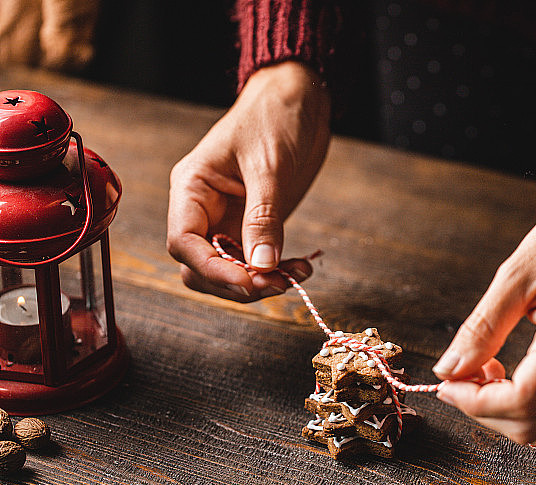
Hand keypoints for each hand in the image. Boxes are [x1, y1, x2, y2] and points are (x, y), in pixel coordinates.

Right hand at [167, 61, 330, 300]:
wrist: (298, 98)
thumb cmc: (274, 117)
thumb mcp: (269, 166)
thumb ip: (263, 217)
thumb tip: (260, 266)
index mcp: (192, 188)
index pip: (183, 243)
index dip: (212, 269)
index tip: (248, 281)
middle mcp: (204, 209)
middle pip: (201, 267)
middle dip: (236, 282)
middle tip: (278, 283)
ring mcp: (228, 219)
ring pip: (228, 271)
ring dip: (259, 282)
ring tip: (296, 275)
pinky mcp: (254, 225)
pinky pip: (255, 262)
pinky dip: (275, 271)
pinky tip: (299, 267)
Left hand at [432, 187, 535, 444]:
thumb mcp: (514, 275)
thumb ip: (481, 328)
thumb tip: (448, 369)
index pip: (524, 399)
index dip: (476, 402)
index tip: (446, 384)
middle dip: (487, 412)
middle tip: (459, 377)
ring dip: (505, 411)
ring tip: (483, 371)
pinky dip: (526, 403)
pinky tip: (507, 372)